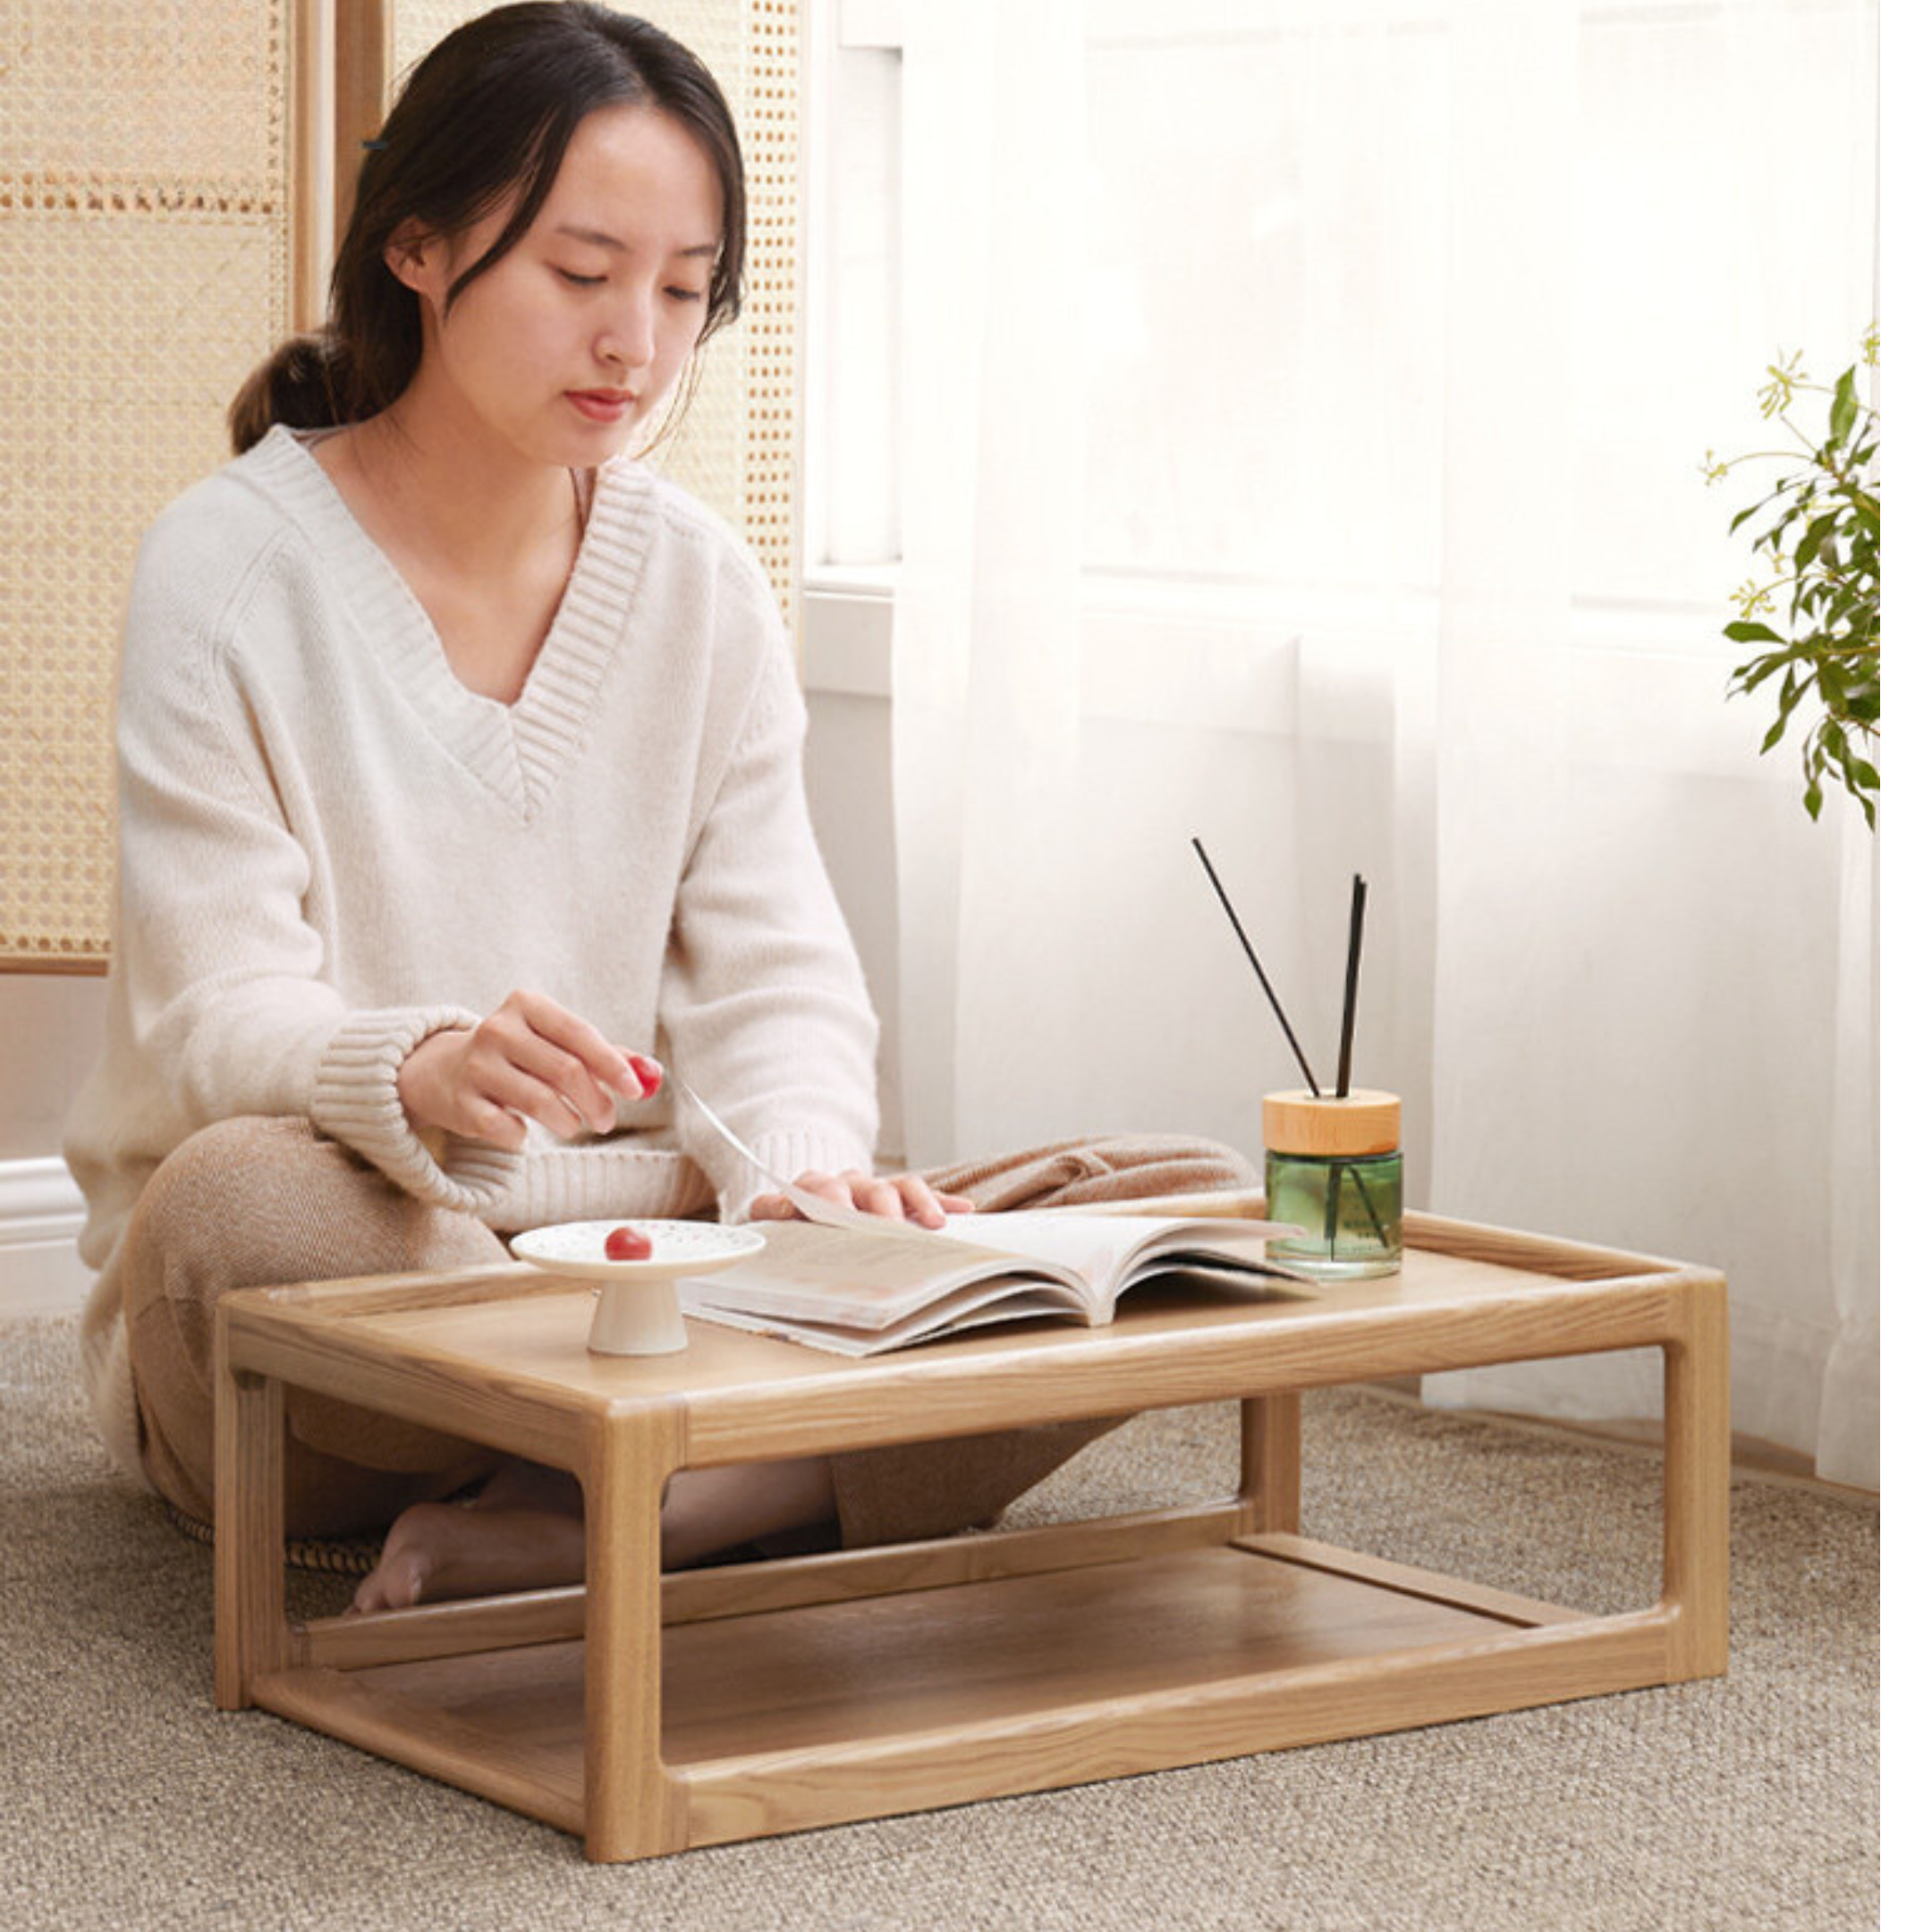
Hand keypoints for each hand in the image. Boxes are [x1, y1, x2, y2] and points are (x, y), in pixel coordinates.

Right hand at [397, 989, 651, 1151]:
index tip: (636, 1091)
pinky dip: (525, 1137)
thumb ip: (603, 1055)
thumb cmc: (516, 1056)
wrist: (441, 1071)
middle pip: (566, 1070)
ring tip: (573, 1125)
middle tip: (607, 1120)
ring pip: (541, 1101)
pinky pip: (508, 1129)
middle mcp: (498, 1030)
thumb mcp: (553, 1042)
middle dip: (597, 1101)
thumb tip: (652, 1072)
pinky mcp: (461, 1103)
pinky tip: (524, 1130)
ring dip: (568, 1122)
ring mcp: (476, 1066)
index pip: (580, 1034)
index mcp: (527, 1005)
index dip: (612, 1065)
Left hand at [748, 1169, 975, 1230]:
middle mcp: (850, 1183)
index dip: (833, 1202)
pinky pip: (924, 1196)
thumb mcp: (768, 1217)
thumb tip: (784, 1208)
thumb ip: (769, 1211)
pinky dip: (942, 1202)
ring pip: (902, 1187)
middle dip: (883, 1209)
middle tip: (892, 1229)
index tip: (841, 1217)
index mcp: (816, 1186)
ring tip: (936, 1224)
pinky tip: (963, 1211)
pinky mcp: (898, 1199)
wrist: (797, 1204)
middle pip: (870, 1188)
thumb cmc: (787, 1220)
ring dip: (921, 1203)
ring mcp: (876, 1189)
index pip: (825, 1187)